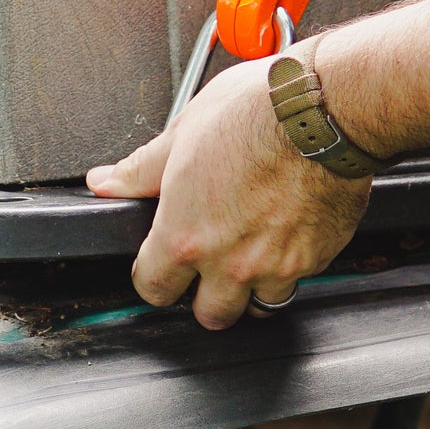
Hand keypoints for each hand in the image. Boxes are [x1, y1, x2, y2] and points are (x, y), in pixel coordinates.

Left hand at [87, 59, 370, 329]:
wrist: (322, 113)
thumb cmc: (256, 115)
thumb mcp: (183, 132)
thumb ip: (141, 170)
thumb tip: (107, 182)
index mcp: (186, 236)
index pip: (153, 289)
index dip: (155, 277)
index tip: (162, 265)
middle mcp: (230, 263)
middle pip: (211, 315)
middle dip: (208, 297)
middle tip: (212, 266)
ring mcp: (276, 266)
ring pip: (261, 306)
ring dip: (255, 287)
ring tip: (255, 251)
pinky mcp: (316, 258)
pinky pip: (300, 278)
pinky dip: (294, 264)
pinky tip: (290, 229)